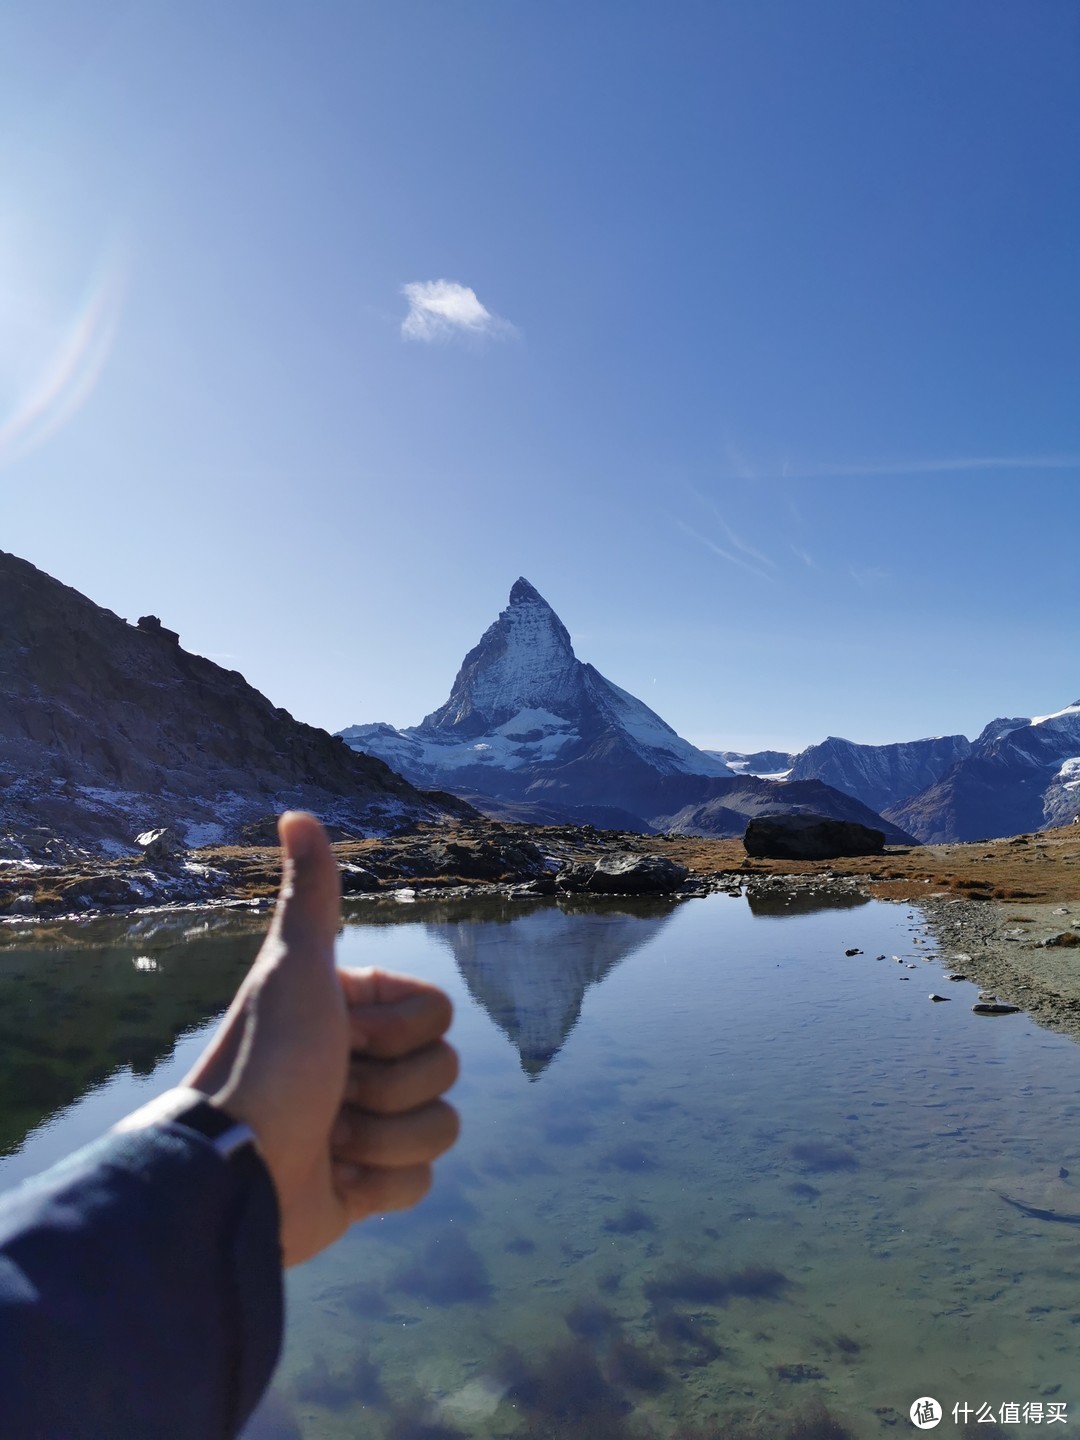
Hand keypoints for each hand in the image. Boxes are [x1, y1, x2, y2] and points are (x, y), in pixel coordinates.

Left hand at [181, 811, 458, 1265]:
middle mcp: (364, 1064)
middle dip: (388, 1087)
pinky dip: (380, 1183)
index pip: (439, 1012)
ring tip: (327, 1139)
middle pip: (445, 1066)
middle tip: (330, 1091)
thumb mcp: (294, 969)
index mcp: (354, 1012)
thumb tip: (296, 814)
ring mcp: (370, 1126)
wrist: (233, 1175)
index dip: (396, 1029)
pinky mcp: (369, 1186)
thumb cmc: (265, 1062)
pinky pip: (421, 1180)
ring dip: (382, 1137)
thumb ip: (309, 896)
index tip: (338, 1035)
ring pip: (441, 1124)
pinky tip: (334, 1178)